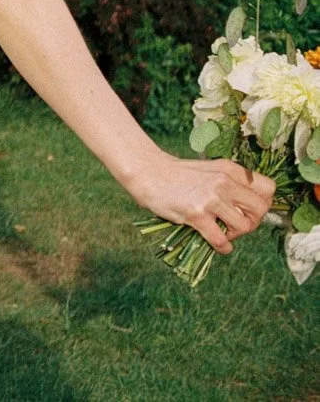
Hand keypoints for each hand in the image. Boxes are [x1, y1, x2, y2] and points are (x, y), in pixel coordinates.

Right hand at [124, 151, 276, 253]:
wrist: (147, 171)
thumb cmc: (177, 174)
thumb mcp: (209, 170)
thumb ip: (230, 183)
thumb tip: (248, 208)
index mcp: (230, 169)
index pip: (268, 188)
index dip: (263, 203)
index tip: (247, 209)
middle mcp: (224, 182)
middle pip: (260, 209)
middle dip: (252, 222)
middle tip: (236, 224)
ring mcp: (210, 198)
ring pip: (244, 226)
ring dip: (236, 234)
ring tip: (223, 232)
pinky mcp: (196, 214)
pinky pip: (221, 239)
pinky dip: (223, 247)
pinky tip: (217, 245)